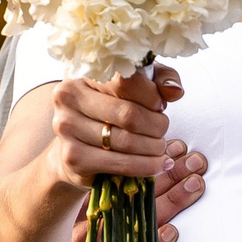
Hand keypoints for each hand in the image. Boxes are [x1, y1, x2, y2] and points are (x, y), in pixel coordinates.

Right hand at [46, 68, 206, 241]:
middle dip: (156, 125)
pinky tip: (157, 165)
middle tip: (163, 130)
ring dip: (154, 148)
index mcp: (83, 75)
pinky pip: (121, 164)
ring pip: (127, 142)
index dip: (152, 95)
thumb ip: (158, 79)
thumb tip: (174, 91)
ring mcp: (67, 129)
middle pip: (129, 114)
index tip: (160, 106)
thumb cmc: (107, 114)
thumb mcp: (132, 88)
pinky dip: (146, 167)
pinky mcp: (73, 158)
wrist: (73, 151)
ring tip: (161, 149)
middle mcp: (68, 98)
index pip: (126, 81)